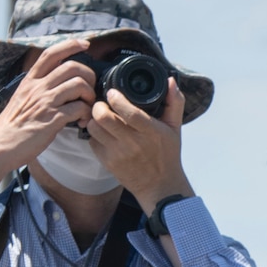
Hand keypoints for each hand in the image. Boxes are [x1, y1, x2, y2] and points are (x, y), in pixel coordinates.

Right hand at [0, 38, 96, 173]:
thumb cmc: (12, 127)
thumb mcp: (22, 99)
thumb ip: (39, 90)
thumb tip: (58, 85)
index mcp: (30, 81)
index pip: (50, 53)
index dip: (70, 45)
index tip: (85, 44)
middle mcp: (37, 87)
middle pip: (72, 66)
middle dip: (88, 76)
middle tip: (88, 91)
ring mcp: (44, 102)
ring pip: (79, 84)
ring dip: (90, 96)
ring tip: (87, 108)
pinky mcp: (51, 119)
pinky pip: (79, 108)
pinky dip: (86, 114)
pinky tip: (81, 122)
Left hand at [84, 76, 191, 211]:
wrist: (159, 185)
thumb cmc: (168, 154)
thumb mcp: (175, 128)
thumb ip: (174, 102)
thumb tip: (170, 80)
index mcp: (152, 132)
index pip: (129, 112)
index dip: (116, 99)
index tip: (113, 92)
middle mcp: (134, 143)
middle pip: (104, 117)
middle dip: (99, 106)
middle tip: (103, 103)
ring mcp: (119, 154)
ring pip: (94, 128)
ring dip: (94, 119)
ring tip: (101, 116)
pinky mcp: (107, 162)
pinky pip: (92, 141)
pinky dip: (94, 133)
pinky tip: (103, 132)